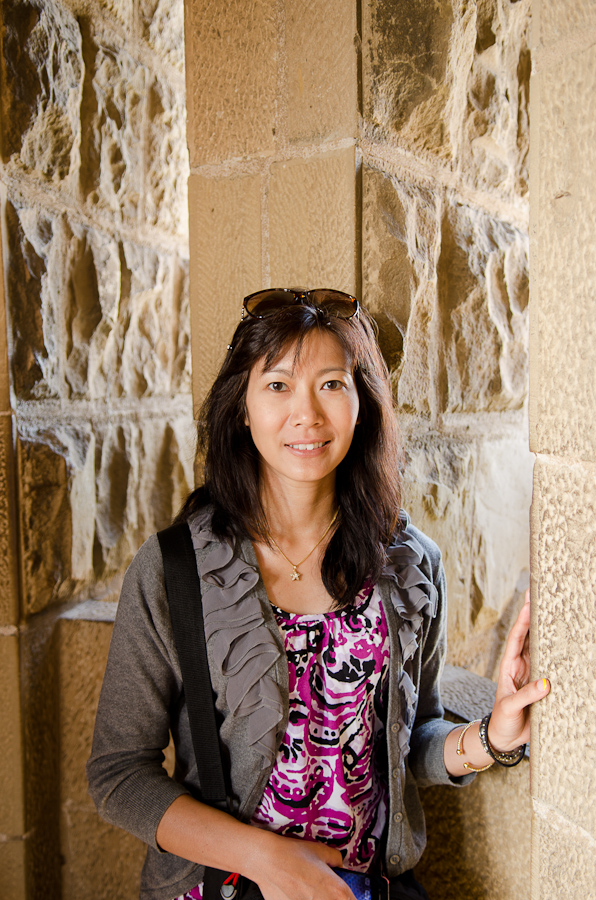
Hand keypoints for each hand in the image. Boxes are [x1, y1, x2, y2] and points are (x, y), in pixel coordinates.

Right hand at [248, 832, 355, 899]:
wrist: (267, 860)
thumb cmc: (292, 854)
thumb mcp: (321, 850)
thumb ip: (336, 860)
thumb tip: (339, 866)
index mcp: (337, 891)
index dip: (350, 898)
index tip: (346, 895)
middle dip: (334, 898)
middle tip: (323, 890)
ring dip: (318, 899)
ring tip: (308, 890)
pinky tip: (297, 893)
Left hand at [488, 590, 549, 752]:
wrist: (505, 738)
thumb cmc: (503, 721)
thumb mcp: (510, 708)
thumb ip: (526, 696)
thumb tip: (546, 683)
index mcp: (509, 666)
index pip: (516, 638)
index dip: (523, 620)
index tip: (530, 602)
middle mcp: (521, 666)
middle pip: (529, 636)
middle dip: (534, 616)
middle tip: (542, 596)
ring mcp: (532, 673)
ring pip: (540, 647)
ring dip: (546, 630)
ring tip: (555, 611)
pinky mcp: (542, 685)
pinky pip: (551, 664)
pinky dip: (558, 652)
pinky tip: (566, 641)